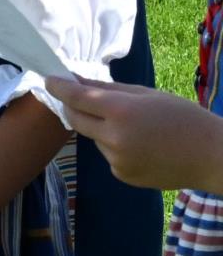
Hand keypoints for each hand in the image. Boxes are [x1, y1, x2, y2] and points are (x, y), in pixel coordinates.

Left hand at [46, 76, 222, 193]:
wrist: (212, 157)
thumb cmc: (183, 118)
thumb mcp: (146, 94)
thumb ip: (107, 89)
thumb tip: (75, 80)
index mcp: (121, 112)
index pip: (76, 98)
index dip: (58, 87)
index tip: (48, 79)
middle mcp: (114, 138)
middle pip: (76, 119)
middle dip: (72, 107)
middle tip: (78, 98)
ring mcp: (117, 160)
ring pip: (95, 138)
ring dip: (102, 129)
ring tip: (136, 128)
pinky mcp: (123, 175)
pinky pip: (109, 155)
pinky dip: (116, 147)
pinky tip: (142, 147)